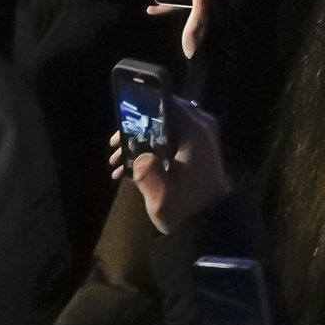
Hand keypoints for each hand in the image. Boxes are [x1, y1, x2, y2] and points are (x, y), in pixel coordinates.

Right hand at [123, 90, 232, 232]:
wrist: (209, 219)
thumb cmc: (185, 207)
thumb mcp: (162, 197)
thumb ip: (148, 175)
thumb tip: (140, 157)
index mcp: (195, 132)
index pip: (166, 105)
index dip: (141, 113)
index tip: (121, 128)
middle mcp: (201, 127)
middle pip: (163, 116)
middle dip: (136, 130)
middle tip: (115, 147)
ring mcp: (201, 136)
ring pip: (165, 127)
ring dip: (140, 141)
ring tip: (116, 161)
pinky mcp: (198, 147)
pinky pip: (172, 137)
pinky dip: (153, 147)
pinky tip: (129, 169)